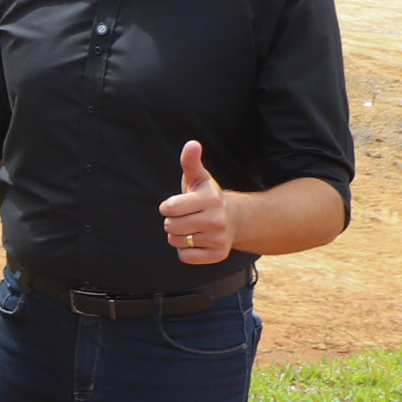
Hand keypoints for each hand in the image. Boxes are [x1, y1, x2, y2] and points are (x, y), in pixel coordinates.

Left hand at [159, 140, 231, 263]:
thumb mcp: (199, 178)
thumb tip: (192, 144)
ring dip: (179, 236)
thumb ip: (191, 162)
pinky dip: (185, 251)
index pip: (169, 208)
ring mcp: (218, 239)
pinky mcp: (217, 255)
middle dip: (172, 221)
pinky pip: (185, 257)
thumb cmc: (206, 197)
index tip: (177, 204)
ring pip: (176, 242)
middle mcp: (217, 220)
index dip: (168, 206)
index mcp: (210, 200)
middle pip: (170, 226)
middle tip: (186, 217)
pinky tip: (197, 240)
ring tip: (193, 228)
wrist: (234, 219)